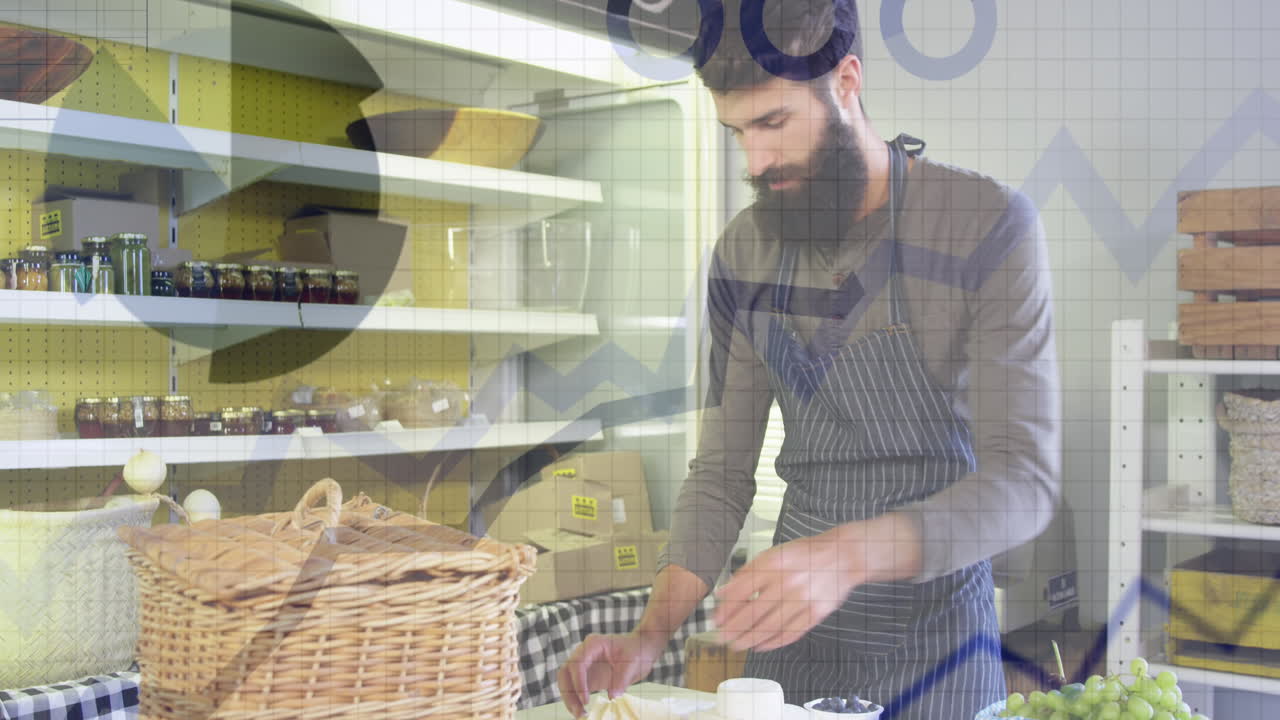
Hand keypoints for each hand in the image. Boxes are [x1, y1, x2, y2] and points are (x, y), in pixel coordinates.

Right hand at [557, 632, 665, 717]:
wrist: (642, 649)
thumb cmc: (637, 651)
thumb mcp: (632, 664)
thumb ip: (621, 680)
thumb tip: (612, 698)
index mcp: (593, 644)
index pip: (577, 663)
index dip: (578, 683)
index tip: (585, 700)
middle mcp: (584, 653)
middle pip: (566, 672)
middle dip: (568, 693)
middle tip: (578, 711)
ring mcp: (585, 665)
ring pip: (566, 681)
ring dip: (570, 699)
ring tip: (580, 715)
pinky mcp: (588, 677)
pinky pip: (575, 689)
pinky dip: (576, 700)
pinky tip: (583, 712)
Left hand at [713, 513, 921, 652]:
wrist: (843, 557)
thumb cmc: (805, 554)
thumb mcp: (774, 554)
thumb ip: (748, 572)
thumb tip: (723, 592)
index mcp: (774, 564)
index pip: (742, 589)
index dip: (726, 608)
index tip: (715, 618)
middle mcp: (787, 582)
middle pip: (754, 612)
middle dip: (734, 628)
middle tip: (720, 638)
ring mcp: (802, 600)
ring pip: (770, 626)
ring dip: (749, 639)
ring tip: (736, 645)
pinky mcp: (815, 614)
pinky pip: (790, 633)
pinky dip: (773, 643)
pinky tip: (760, 646)